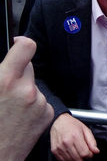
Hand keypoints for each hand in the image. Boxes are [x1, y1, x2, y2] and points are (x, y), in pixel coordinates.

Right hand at [0, 36, 53, 160]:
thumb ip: (0, 74)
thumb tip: (5, 59)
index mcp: (6, 81)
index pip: (27, 47)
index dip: (22, 43)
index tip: (18, 44)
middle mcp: (26, 90)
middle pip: (29, 67)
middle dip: (19, 73)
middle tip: (7, 88)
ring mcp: (40, 102)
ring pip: (34, 85)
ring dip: (25, 91)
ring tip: (11, 109)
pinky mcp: (47, 113)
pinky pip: (41, 100)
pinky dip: (33, 105)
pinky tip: (20, 117)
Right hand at [50, 113, 98, 160]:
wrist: (58, 121)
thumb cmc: (72, 124)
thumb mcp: (85, 129)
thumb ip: (92, 141)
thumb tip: (96, 151)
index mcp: (75, 136)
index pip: (85, 154)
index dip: (90, 155)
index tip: (90, 152)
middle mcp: (67, 143)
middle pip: (78, 159)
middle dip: (83, 158)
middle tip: (83, 151)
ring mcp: (59, 147)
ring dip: (76, 159)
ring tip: (77, 151)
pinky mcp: (55, 151)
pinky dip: (69, 160)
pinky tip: (70, 153)